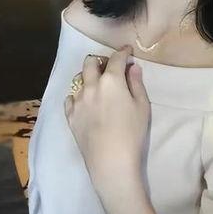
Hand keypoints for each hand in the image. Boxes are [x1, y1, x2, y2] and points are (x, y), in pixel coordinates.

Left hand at [64, 45, 150, 187]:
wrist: (110, 162)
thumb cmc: (132, 133)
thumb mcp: (142, 106)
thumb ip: (137, 83)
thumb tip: (132, 67)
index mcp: (111, 80)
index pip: (116, 58)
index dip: (123, 52)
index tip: (128, 52)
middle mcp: (91, 85)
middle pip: (90, 62)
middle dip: (100, 60)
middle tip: (110, 67)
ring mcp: (77, 101)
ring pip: (79, 79)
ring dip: (89, 77)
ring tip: (98, 85)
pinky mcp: (70, 116)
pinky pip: (70, 98)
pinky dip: (78, 95)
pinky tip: (86, 102)